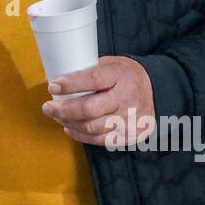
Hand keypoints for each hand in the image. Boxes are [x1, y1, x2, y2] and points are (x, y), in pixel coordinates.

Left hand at [40, 56, 154, 146]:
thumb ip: (89, 71)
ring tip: (56, 116)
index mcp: (120, 75)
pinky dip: (81, 135)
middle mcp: (126, 98)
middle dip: (63, 109)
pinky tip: (69, 127)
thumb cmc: (125, 75)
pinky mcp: (130, 134)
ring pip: (92, 127)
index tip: (53, 86)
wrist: (157, 89)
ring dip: (69, 123)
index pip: (93, 80)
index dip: (70, 85)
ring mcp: (129, 118)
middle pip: (89, 109)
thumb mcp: (111, 64)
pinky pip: (101, 140)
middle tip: (47, 107)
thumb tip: (58, 79)